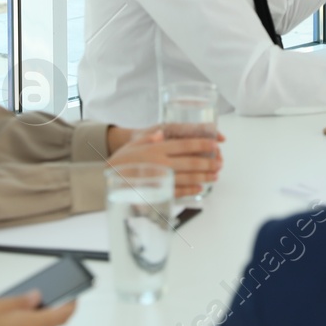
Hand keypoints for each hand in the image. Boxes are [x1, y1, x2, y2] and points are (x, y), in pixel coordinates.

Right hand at [107, 129, 222, 197]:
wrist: (105, 179)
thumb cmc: (122, 159)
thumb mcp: (135, 142)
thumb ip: (150, 137)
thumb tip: (162, 134)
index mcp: (157, 148)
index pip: (185, 145)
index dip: (202, 145)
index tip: (215, 144)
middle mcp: (161, 163)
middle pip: (190, 163)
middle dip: (208, 163)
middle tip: (219, 162)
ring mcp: (160, 179)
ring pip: (187, 178)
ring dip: (204, 176)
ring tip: (215, 175)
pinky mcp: (157, 191)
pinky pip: (177, 191)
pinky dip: (190, 190)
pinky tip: (199, 187)